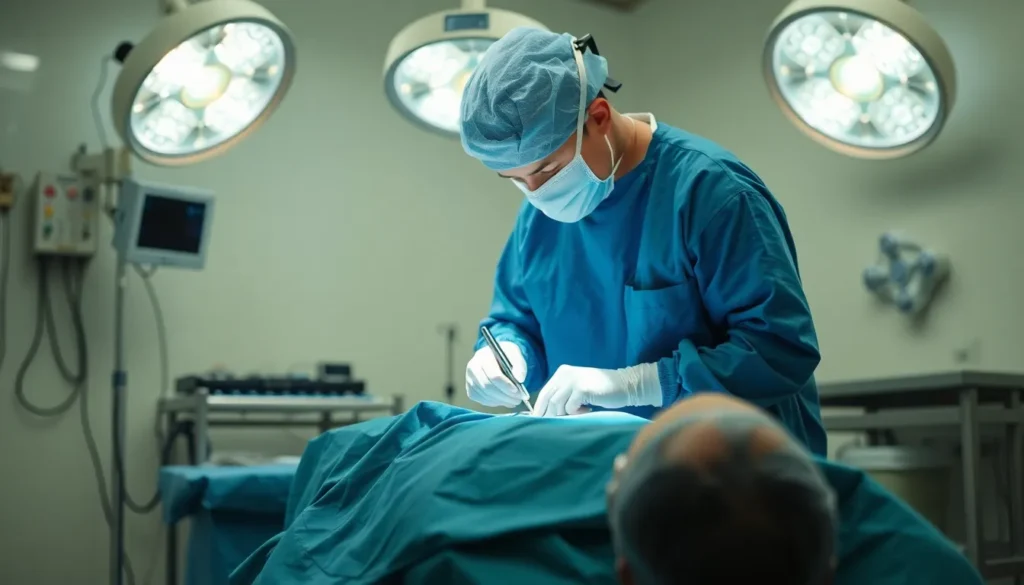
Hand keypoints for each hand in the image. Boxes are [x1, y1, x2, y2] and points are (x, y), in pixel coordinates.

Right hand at [465, 342, 526, 407]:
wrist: (495, 357)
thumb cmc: (505, 356)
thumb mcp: (515, 354)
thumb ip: (519, 365)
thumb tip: (520, 379)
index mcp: (483, 356)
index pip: (493, 375)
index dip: (506, 385)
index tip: (517, 391)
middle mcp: (472, 368)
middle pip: (488, 387)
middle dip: (505, 396)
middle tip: (518, 399)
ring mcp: (469, 380)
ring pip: (486, 396)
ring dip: (502, 401)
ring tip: (514, 400)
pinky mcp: (470, 390)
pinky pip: (482, 400)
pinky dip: (495, 403)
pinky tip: (504, 400)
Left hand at [533, 363, 661, 416]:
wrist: (624, 385)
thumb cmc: (600, 391)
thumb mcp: (577, 389)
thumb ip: (563, 396)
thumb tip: (545, 415)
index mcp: (561, 373)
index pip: (544, 393)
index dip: (540, 409)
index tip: (539, 423)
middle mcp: (565, 374)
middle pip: (549, 400)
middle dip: (550, 415)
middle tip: (557, 426)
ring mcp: (573, 380)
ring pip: (558, 405)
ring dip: (566, 415)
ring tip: (579, 414)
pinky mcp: (582, 388)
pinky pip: (570, 408)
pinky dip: (576, 414)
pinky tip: (588, 410)